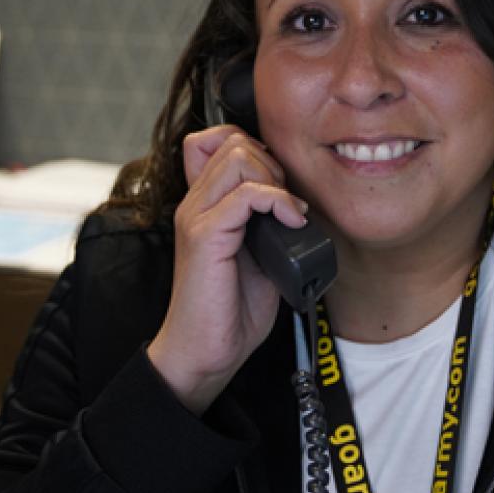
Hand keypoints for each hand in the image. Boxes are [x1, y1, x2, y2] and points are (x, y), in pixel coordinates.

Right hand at [147, 125, 307, 414]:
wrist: (206, 353)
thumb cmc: (230, 311)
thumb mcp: (258, 253)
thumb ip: (267, 221)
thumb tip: (298, 201)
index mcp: (204, 204)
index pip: (217, 139)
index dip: (254, 149)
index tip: (277, 183)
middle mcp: (195, 203)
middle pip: (232, 141)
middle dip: (271, 162)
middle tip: (285, 202)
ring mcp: (196, 217)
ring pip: (238, 158)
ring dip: (274, 180)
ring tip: (287, 213)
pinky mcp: (204, 236)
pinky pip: (245, 194)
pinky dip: (277, 202)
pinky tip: (291, 223)